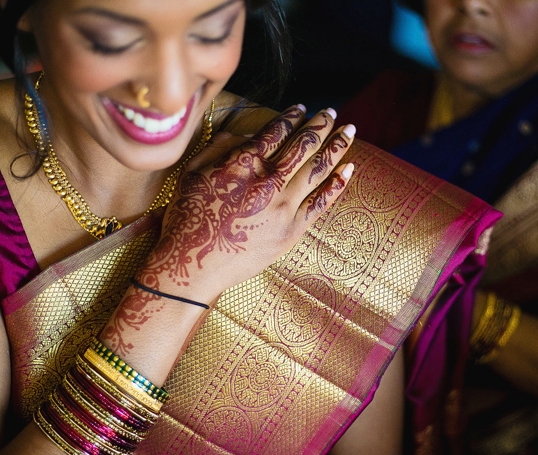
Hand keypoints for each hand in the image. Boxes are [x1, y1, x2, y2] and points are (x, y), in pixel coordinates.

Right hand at [140, 105, 355, 301]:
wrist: (194, 263)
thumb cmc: (188, 217)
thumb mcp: (192, 172)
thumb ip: (220, 148)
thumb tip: (248, 136)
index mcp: (244, 162)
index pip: (276, 131)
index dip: (292, 116)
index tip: (303, 108)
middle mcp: (268, 180)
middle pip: (303, 144)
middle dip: (321, 125)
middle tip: (332, 113)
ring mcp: (283, 206)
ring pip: (318, 168)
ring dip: (336, 146)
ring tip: (349, 131)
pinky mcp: (292, 230)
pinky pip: (321, 202)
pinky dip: (337, 184)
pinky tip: (349, 169)